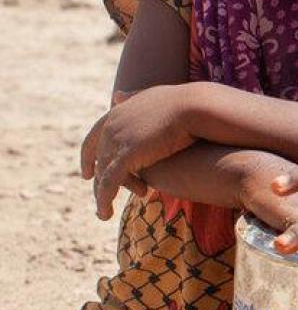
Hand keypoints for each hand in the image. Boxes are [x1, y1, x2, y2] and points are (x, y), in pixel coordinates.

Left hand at [81, 86, 195, 218]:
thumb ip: (132, 98)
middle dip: (98, 179)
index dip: (89, 156)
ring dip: (103, 195)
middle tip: (101, 197)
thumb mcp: (152, 96)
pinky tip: (105, 213)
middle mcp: (111, 126)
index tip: (88, 172)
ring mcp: (117, 141)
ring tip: (105, 212)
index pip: (94, 138)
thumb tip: (116, 95)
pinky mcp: (127, 156)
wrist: (198, 107)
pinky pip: (110, 183)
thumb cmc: (184, 102)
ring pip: (103, 174)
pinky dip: (104, 200)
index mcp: (117, 112)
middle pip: (98, 159)